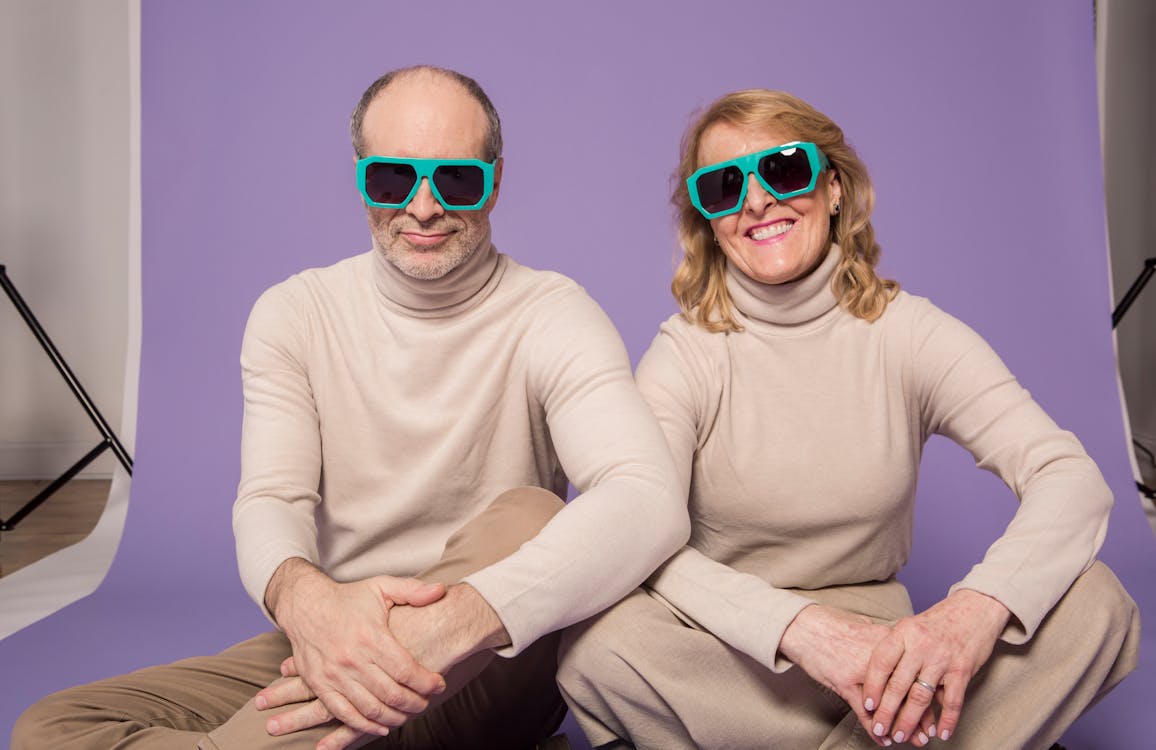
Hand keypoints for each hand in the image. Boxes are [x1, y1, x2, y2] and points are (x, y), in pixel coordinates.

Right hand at [258, 559, 447, 742]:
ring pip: (370, 708)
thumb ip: (412, 590)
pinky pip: (344, 713)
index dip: (426, 682)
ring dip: (394, 717)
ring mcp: (334, 674)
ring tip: (408, 714)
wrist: (304, 605)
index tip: (438, 684)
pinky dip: (364, 725)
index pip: (406, 670)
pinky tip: (381, 727)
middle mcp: (352, 659)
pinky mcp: (319, 684)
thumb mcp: (381, 587)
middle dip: (415, 703)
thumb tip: (440, 590)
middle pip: (391, 694)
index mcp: (371, 636)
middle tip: (426, 702)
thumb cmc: (347, 598)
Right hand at [779, 604, 933, 745]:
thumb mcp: (865, 626)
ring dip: (901, 726)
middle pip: (908, 691)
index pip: (916, 671)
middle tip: (929, 732)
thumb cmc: (833, 624)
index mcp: (888, 642)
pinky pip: (864, 712)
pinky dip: (874, 728)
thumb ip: (884, 640)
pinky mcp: (845, 682)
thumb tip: (900, 645)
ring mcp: (862, 671)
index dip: (930, 692)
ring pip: (889, 705)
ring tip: (912, 740)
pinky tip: (882, 739)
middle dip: (921, 715)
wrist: (804, 625)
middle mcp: (880, 658)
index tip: (939, 706)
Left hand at [861, 589, 1009, 744]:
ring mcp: (942, 658)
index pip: (881, 662)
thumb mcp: (911, 627)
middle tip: (880, 729)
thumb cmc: (938, 621)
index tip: (866, 705)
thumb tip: (879, 679)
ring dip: (910, 720)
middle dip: (886, 711)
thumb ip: (896, 650)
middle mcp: (920, 645)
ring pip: (921, 697)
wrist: (975, 608)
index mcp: (903, 632)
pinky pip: (952, 701)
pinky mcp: (962, 669)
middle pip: (898, 684)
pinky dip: (947, 721)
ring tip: (901, 735)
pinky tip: (940, 734)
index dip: (872, 686)